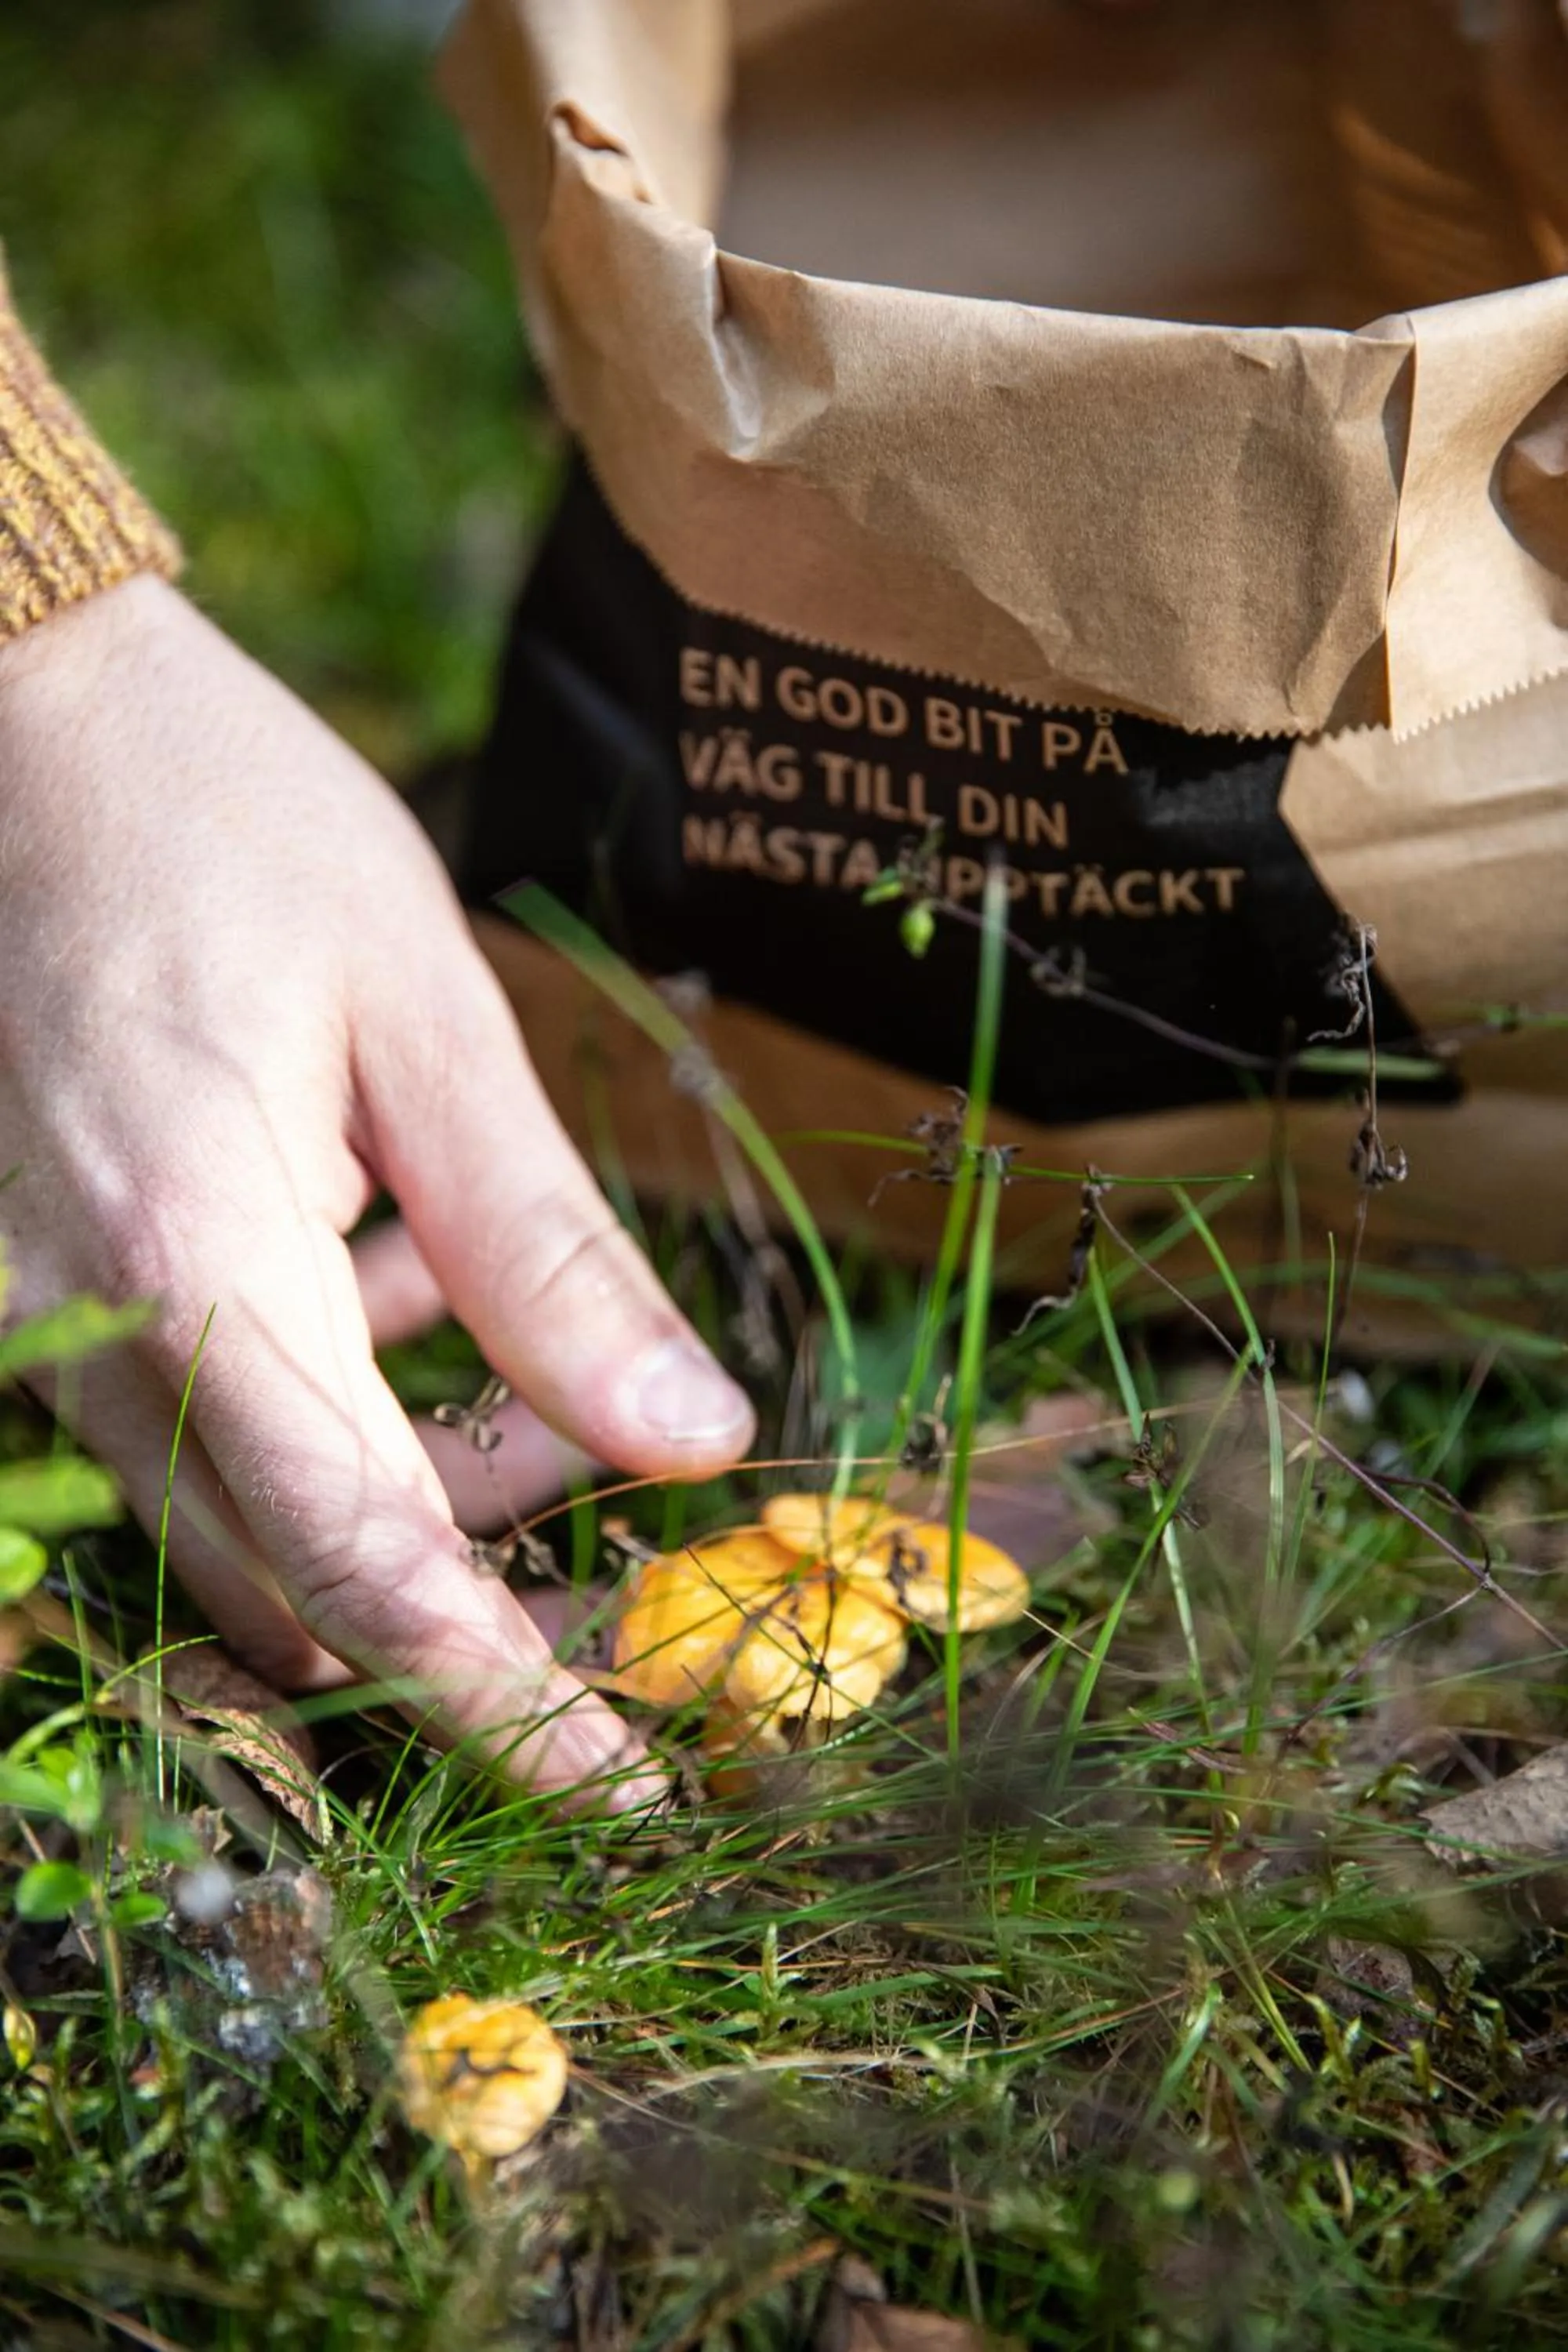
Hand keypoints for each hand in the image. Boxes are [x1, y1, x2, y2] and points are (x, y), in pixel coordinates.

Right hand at [0, 577, 753, 1806]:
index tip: (627, 1785)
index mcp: (195, 1260)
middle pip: (298, 1584)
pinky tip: (372, 1259)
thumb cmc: (230, 831)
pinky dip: (317, 1404)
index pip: (366, 1565)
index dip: (504, 1700)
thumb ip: (549, 1251)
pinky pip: (187, 1433)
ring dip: (400, 1481)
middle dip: (475, 1584)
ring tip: (481, 1305)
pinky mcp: (25, 1303)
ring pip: (241, 1522)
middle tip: (604, 1486)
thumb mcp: (427, 1018)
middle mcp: (84, 1337)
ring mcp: (29, 1332)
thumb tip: (692, 1438)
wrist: (21, 723)